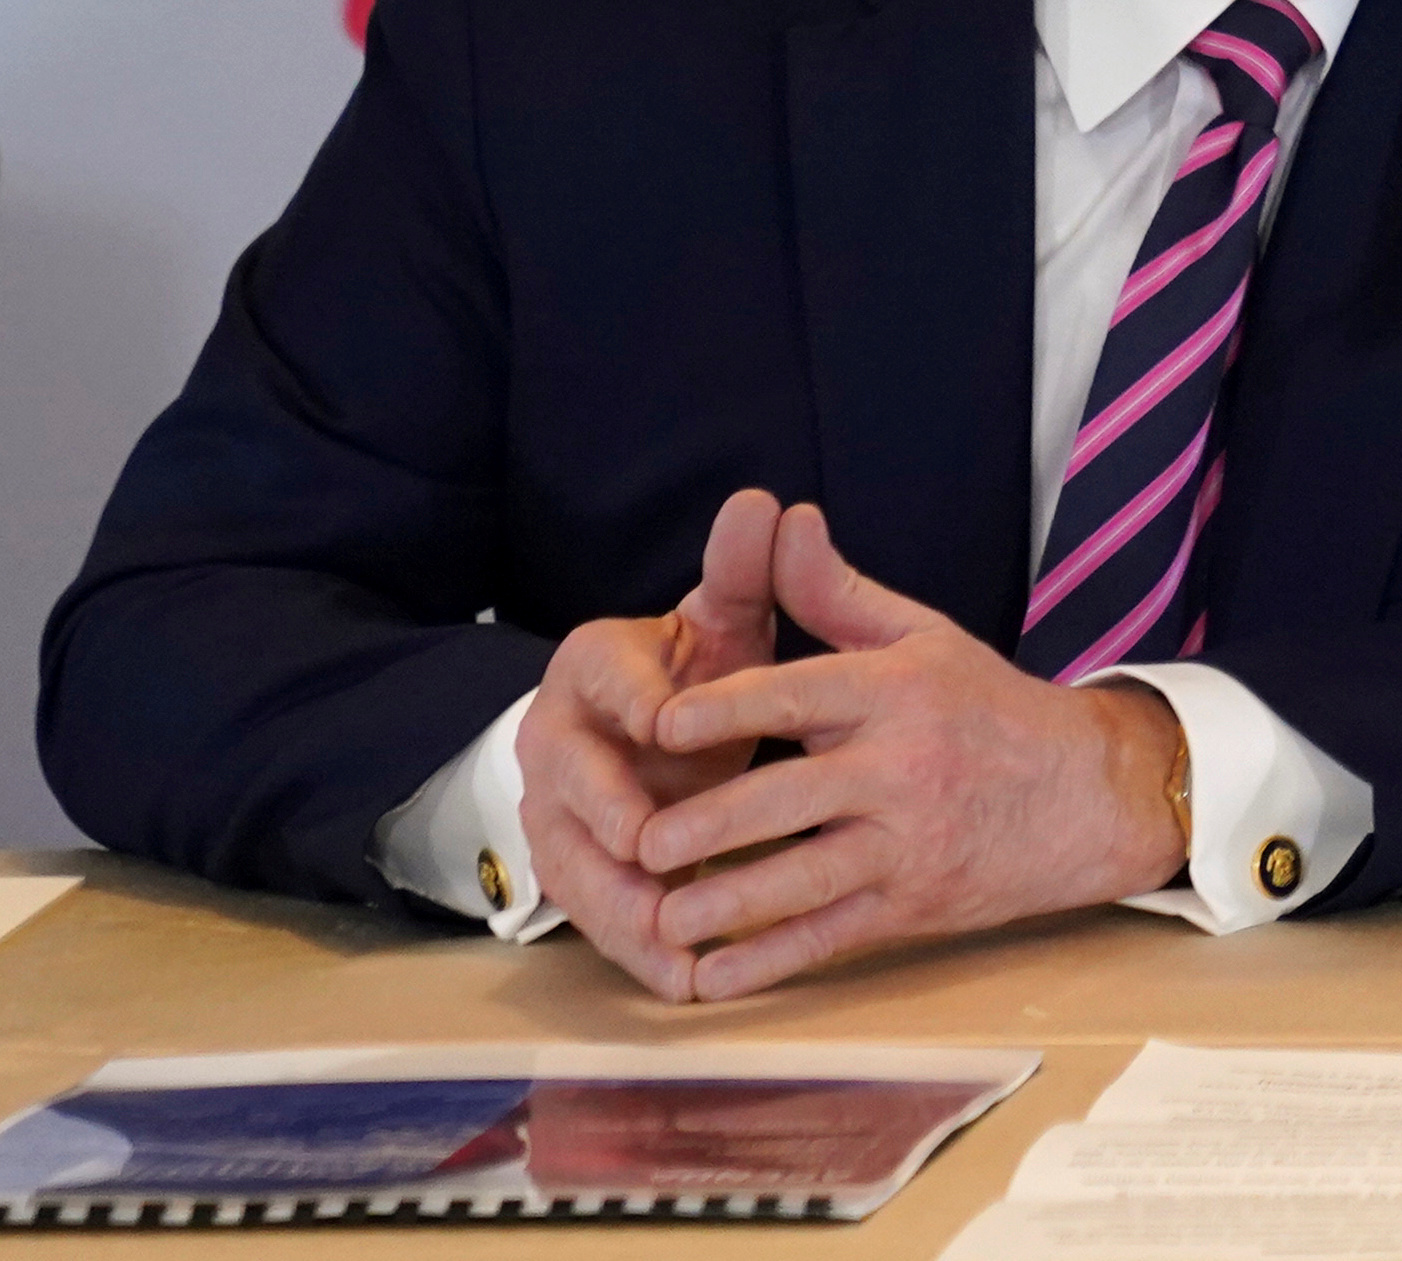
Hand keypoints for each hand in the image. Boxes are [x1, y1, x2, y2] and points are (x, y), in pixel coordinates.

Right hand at [518, 488, 789, 999]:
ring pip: (576, 864)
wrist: (647, 728)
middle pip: (573, 784)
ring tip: (672, 935)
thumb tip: (766, 502)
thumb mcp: (722, 618)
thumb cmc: (695, 670)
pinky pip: (597, 916)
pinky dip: (637, 948)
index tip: (671, 720)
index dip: (639, 697)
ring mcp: (555, 815)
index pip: (608, 678)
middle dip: (611, 815)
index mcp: (594, 668)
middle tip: (655, 844)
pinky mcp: (576, 871)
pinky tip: (686, 978)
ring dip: (620, 904)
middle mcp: (557, 742)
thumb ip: (744, 572)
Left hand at [618, 501, 1190, 999]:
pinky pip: (830, 937)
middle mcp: (903, 766)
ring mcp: (910, 842)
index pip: (799, 692)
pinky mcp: (916, 905)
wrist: (1092, 794)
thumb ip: (836, 591)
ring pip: (804, 880)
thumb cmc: (991, 710)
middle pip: (789, 798)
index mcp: (897, 691)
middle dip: (709, 824)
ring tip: (661, 916)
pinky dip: (768, 963)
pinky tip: (710, 978)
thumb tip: (782, 520)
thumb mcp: (922, 638)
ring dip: (727, 903)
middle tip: (641, 843)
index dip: (725, 708)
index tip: (659, 723)